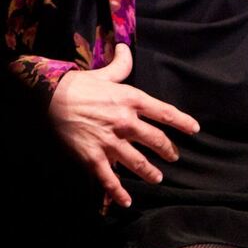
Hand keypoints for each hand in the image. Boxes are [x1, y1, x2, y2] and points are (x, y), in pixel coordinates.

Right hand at [48, 43, 199, 208]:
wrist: (52, 98)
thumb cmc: (82, 84)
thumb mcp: (107, 72)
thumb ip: (121, 63)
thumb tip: (125, 47)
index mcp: (132, 100)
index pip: (165, 112)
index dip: (183, 122)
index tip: (194, 129)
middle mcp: (126, 122)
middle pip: (156, 140)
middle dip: (168, 150)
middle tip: (174, 157)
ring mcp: (111, 141)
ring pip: (138, 162)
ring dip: (150, 172)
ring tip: (157, 178)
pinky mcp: (93, 157)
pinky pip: (109, 179)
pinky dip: (119, 193)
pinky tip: (126, 201)